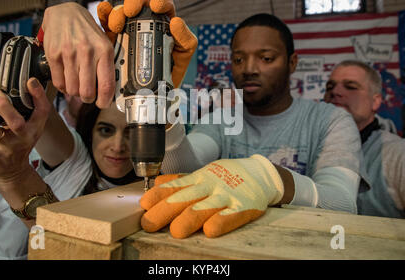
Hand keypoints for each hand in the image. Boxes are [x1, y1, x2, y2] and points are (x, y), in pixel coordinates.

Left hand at [0, 78, 50, 186]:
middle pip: (16, 123)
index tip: (30, 81)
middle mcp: (22, 138)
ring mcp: (5, 146)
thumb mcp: (31, 129)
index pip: (42, 111)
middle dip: (3, 106)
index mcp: (35, 129)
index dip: (38, 95)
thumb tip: (21, 84)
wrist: (11, 171)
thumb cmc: (19, 145)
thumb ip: (29, 110)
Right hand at [41, 2, 114, 107]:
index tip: (102, 103)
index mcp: (104, 50)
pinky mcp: (54, 54)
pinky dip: (63, 86)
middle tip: (88, 95)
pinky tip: (66, 79)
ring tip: (77, 84)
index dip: (104, 101)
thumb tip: (108, 92)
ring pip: (72, 89)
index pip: (106, 85)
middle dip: (88, 98)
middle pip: (87, 92)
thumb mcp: (103, 43)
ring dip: (74, 92)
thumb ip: (106, 66)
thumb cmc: (87, 30)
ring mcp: (69, 53)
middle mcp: (87, 52)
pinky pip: (59, 82)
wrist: (65, 12)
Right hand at [97, 0, 197, 87]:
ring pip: (121, 12)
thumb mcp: (183, 57)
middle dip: (134, 3)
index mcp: (164, 25)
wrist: (152, 94)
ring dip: (117, 13)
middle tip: (131, 12)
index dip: (160, 2)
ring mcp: (128, 30)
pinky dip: (103, 15)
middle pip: (138, 4)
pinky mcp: (113, 39)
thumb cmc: (170, 75)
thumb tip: (176, 22)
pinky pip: (106, 23)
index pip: (163, 6)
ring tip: (116, 24)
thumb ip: (185, 40)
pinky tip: (103, 12)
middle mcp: (145, 24)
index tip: (156, 7)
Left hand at [140, 155, 284, 237]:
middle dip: (165, 210)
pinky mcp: (244, 206)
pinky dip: (221, 222)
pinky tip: (210, 230)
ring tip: (176, 231)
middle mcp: (210, 186)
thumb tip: (156, 183)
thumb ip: (180, 180)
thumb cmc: (226, 176)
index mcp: (198, 178)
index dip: (158, 195)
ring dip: (190, 218)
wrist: (260, 173)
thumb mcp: (203, 173)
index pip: (174, 186)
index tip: (144, 204)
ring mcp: (227, 196)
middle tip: (150, 223)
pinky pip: (232, 215)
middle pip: (185, 198)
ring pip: (205, 207)